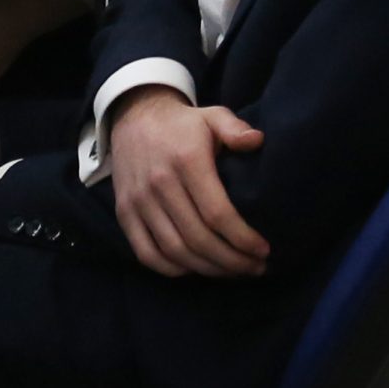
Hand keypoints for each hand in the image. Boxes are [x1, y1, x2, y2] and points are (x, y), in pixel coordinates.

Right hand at [106, 87, 269, 278]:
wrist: (133, 117)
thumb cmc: (182, 125)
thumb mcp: (213, 116)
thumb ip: (236, 128)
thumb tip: (257, 141)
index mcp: (186, 160)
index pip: (217, 213)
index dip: (243, 239)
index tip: (264, 250)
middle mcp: (159, 183)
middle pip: (199, 239)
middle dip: (233, 261)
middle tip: (256, 267)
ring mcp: (138, 200)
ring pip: (175, 251)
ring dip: (208, 269)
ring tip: (233, 272)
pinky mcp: (124, 212)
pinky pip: (146, 253)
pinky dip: (173, 269)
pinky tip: (196, 268)